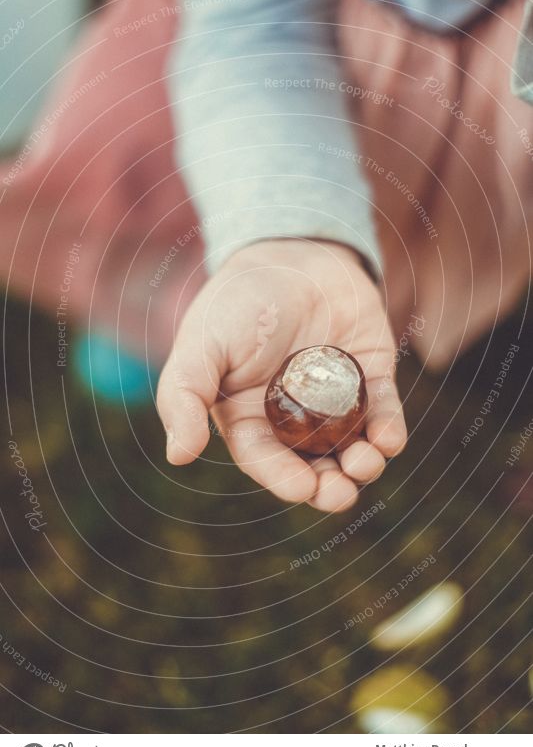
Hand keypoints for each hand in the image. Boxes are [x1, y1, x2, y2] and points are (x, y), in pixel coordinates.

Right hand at [157, 239, 406, 512]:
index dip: (284, 479)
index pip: (267, 460)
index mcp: (250, 418)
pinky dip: (388, 430)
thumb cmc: (237, 301)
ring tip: (366, 464)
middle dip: (329, 487)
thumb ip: (184, 397)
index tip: (302, 488)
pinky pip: (383, 411)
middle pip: (314, 464)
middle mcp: (294, 418)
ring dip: (363, 465)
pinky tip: (388, 439)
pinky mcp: (371, 376)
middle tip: (341, 495)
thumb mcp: (201, 345)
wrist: (289, 251)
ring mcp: (335, 399)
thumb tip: (177, 456)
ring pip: (352, 446)